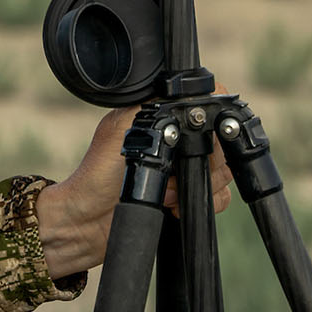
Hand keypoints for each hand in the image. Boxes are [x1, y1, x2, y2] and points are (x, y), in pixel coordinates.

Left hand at [35, 102, 234, 279]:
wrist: (89, 222)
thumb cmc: (98, 174)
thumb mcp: (122, 127)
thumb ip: (153, 106)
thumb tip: (183, 89)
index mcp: (162, 115)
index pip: (205, 107)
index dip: (208, 122)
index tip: (196, 139)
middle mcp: (177, 139)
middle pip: (218, 142)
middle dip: (199, 162)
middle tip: (170, 172)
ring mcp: (184, 168)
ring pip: (222, 170)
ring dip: (194, 184)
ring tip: (166, 191)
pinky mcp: (188, 195)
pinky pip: (219, 196)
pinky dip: (200, 203)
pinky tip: (174, 205)